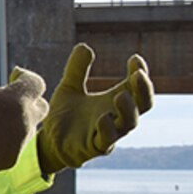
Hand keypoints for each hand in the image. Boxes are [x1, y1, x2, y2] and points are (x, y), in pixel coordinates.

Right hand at [0, 25, 49, 187]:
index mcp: (16, 102)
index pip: (35, 83)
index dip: (23, 76)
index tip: (10, 75)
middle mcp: (23, 125)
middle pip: (39, 106)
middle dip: (26, 98)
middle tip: (4, 94)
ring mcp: (17, 146)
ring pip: (28, 128)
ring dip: (15, 118)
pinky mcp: (7, 162)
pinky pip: (14, 145)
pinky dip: (5, 137)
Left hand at [36, 45, 153, 174]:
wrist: (49, 140)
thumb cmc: (65, 114)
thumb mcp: (69, 87)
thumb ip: (76, 69)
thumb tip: (84, 46)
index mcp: (113, 100)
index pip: (136, 87)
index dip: (140, 73)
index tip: (135, 59)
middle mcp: (116, 116)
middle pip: (142, 105)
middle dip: (143, 90)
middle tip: (139, 75)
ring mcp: (108, 133)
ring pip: (129, 124)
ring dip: (128, 110)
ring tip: (121, 96)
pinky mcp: (94, 147)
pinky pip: (106, 141)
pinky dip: (107, 129)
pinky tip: (102, 118)